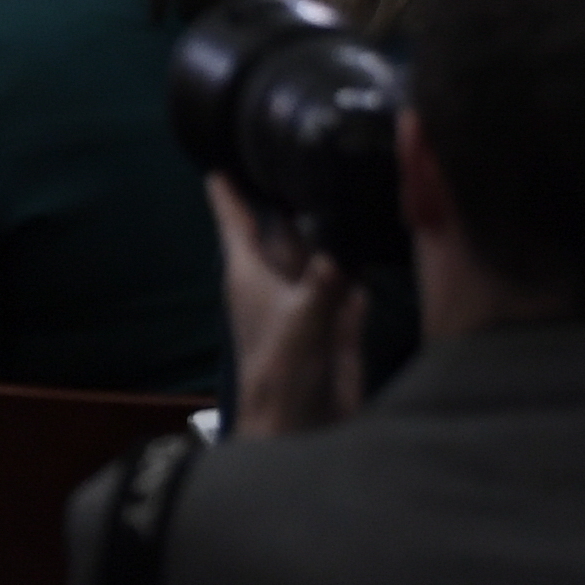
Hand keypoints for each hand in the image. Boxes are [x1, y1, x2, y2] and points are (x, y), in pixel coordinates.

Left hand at [211, 175, 367, 439]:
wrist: (300, 428)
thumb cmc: (283, 373)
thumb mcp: (301, 324)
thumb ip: (322, 288)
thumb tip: (338, 258)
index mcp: (251, 274)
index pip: (236, 221)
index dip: (228, 193)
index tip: (217, 162)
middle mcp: (279, 282)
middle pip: (281, 231)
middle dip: (287, 200)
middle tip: (298, 155)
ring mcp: (309, 303)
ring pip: (316, 256)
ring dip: (326, 234)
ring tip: (339, 191)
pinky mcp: (337, 326)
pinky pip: (346, 288)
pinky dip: (354, 272)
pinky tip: (367, 249)